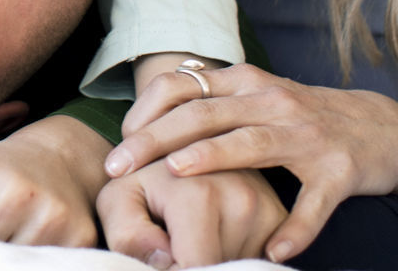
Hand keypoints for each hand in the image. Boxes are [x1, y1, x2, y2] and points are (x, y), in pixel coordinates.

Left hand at [98, 160, 285, 267]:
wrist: (173, 140)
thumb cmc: (140, 176)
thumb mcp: (120, 199)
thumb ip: (129, 234)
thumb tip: (166, 263)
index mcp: (201, 195)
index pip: (195, 267)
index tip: (164, 256)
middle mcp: (243, 197)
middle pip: (222, 268)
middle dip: (198, 262)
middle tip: (176, 241)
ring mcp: (267, 205)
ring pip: (243, 266)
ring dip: (222, 261)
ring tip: (195, 235)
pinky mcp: (278, 213)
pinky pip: (262, 259)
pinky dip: (242, 257)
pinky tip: (222, 243)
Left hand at [104, 63, 397, 262]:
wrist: (380, 128)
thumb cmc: (300, 116)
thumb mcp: (255, 96)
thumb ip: (211, 102)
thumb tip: (148, 120)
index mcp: (246, 82)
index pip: (184, 86)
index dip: (146, 111)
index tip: (118, 140)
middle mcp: (272, 101)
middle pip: (204, 114)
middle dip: (155, 139)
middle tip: (117, 164)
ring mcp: (306, 135)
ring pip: (251, 144)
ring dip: (212, 159)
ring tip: (175, 175)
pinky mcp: (339, 172)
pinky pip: (314, 204)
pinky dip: (295, 228)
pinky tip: (273, 249)